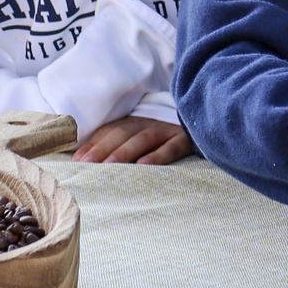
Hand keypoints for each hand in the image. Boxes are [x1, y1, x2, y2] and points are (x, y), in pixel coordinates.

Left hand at [74, 116, 194, 164]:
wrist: (209, 125)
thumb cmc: (169, 139)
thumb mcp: (145, 137)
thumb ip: (123, 144)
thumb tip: (89, 161)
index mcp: (136, 121)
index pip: (110, 130)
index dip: (93, 143)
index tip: (77, 160)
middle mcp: (150, 122)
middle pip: (122, 132)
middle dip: (102, 148)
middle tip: (86, 165)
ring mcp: (169, 129)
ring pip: (143, 138)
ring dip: (124, 151)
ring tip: (108, 167)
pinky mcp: (187, 139)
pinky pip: (172, 146)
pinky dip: (158, 156)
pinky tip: (144, 166)